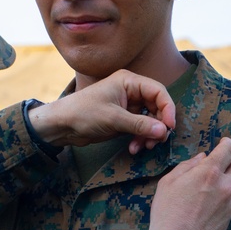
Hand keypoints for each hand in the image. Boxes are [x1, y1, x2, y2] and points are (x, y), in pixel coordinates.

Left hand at [27, 69, 175, 153]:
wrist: (62, 125)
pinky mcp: (123, 118)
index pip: (158, 92)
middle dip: (157, 125)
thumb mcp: (113, 119)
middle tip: (156, 142)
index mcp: (129, 81)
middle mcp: (130, 91)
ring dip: (148, 135)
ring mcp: (127, 105)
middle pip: (156, 107)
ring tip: (142, 147)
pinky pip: (140, 128)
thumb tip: (163, 131)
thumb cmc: (83, 113)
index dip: (167, 109)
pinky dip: (140, 138)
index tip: (169, 127)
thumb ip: (140, 124)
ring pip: (149, 119)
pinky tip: (133, 148)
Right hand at [147, 138, 230, 229]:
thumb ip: (187, 166)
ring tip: (215, 185)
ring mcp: (229, 203)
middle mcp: (224, 185)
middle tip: (222, 164)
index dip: (226, 144)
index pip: (228, 150)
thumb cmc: (167, 211)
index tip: (223, 144)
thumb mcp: (168, 182)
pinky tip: (211, 203)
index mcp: (208, 172)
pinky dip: (226, 197)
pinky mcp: (230, 217)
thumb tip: (202, 157)